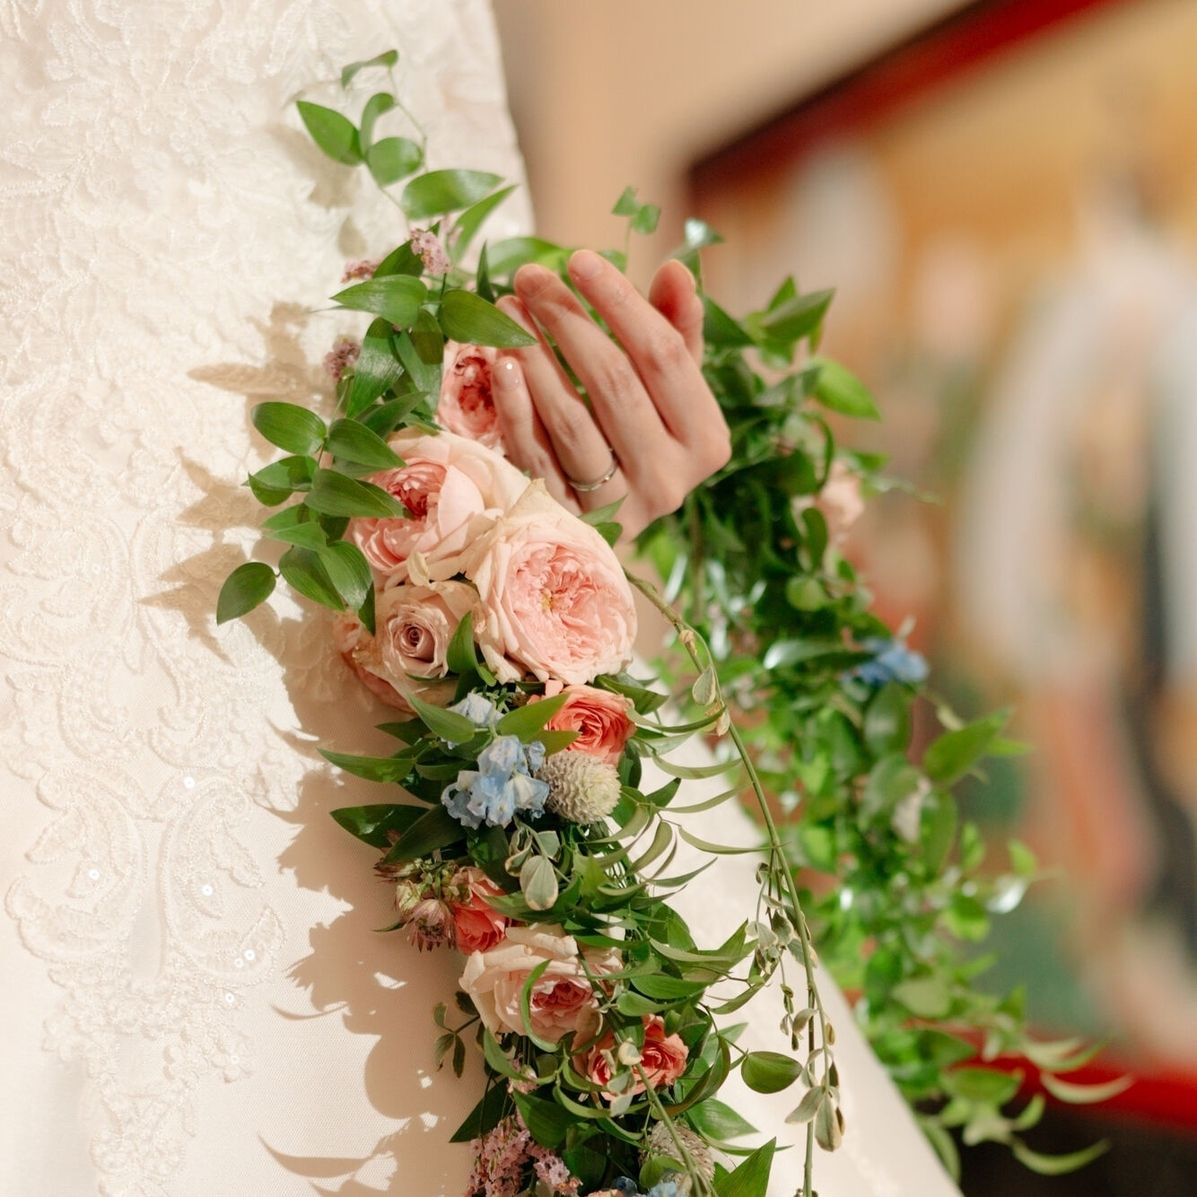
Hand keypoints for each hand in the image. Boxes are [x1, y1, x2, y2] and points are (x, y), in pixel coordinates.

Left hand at [492, 249, 730, 538]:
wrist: (608, 516)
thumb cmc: (642, 433)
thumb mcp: (669, 386)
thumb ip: (676, 330)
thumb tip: (674, 270)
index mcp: (706, 440)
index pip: (665, 356)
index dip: (622, 302)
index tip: (580, 259)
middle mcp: (670, 481)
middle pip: (616, 383)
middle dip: (570, 320)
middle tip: (531, 277)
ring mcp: (618, 509)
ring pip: (572, 421)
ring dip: (536, 357)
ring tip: (507, 309)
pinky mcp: (569, 522)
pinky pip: (536, 458)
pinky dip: (515, 408)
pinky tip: (500, 363)